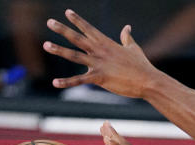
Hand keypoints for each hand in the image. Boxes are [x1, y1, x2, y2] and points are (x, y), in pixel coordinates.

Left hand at [43, 9, 159, 97]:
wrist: (148, 81)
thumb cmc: (142, 65)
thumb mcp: (134, 48)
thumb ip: (127, 38)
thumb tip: (127, 27)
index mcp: (107, 43)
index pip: (89, 29)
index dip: (77, 20)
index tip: (67, 12)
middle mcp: (100, 51)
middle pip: (77, 38)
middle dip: (62, 29)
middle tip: (49, 22)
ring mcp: (99, 64)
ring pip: (74, 55)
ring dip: (59, 50)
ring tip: (46, 45)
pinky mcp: (99, 78)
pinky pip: (79, 80)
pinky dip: (67, 82)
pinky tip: (55, 83)